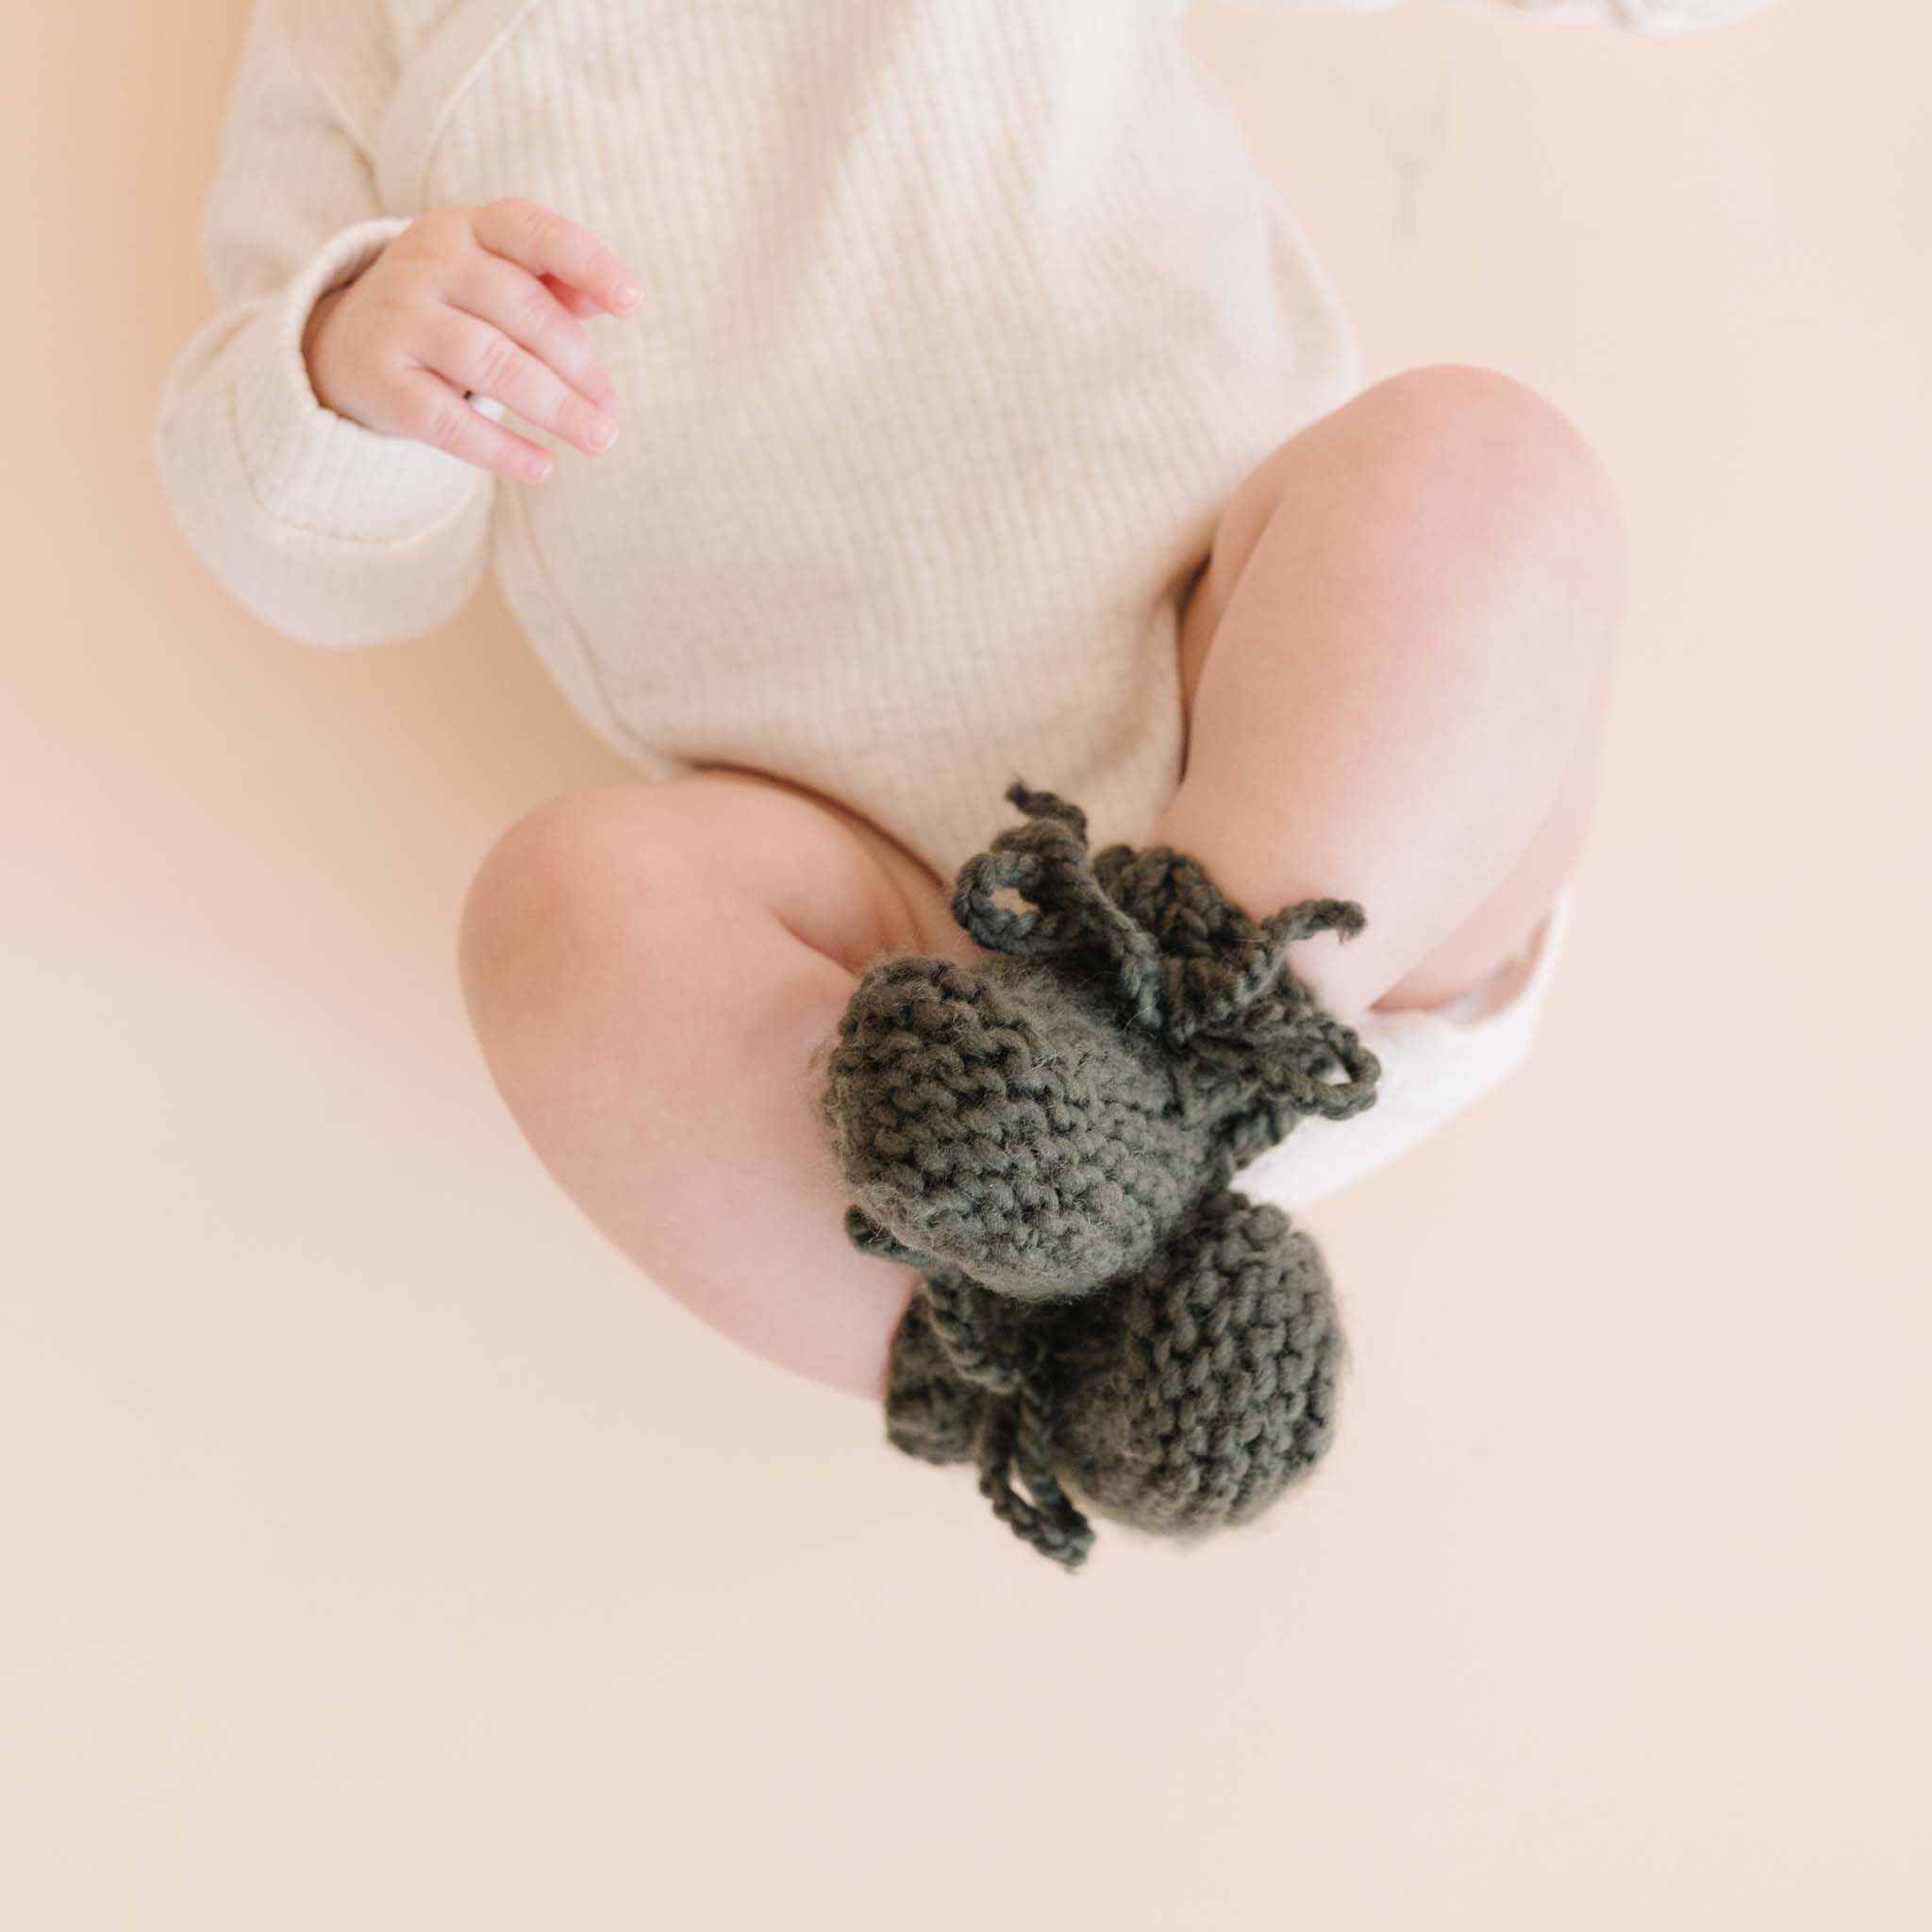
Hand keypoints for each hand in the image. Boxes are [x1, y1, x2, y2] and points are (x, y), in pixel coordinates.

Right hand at [300, 197, 641, 481]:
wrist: (345, 343)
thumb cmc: (451, 310)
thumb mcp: (494, 280)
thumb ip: (552, 285)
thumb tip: (603, 300)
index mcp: (468, 229)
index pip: (533, 232)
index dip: (587, 263)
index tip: (632, 303)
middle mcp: (428, 263)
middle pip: (523, 312)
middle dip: (578, 366)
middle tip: (609, 410)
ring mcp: (400, 319)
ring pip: (492, 364)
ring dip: (556, 408)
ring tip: (599, 439)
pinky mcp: (381, 380)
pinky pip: (449, 421)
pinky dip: (501, 449)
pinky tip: (541, 467)